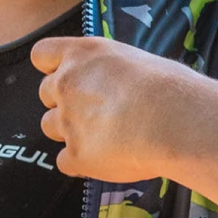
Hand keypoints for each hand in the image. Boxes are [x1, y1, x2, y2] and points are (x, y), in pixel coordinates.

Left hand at [30, 37, 195, 181]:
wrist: (175, 122)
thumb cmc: (170, 88)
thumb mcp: (137, 60)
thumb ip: (112, 71)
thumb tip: (117, 82)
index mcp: (82, 55)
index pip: (42, 54)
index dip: (51, 67)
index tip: (66, 75)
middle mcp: (67, 84)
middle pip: (45, 93)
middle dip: (65, 102)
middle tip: (96, 110)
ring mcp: (67, 121)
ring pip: (49, 127)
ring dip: (70, 132)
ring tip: (104, 135)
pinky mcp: (76, 155)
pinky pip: (64, 162)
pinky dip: (80, 163)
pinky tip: (106, 159)